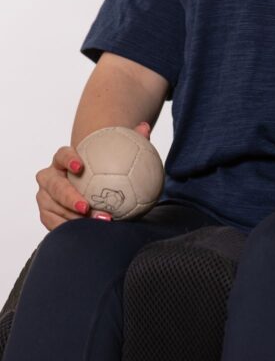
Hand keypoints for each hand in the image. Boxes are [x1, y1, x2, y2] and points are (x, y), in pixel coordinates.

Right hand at [35, 121, 151, 229]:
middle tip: (87, 207)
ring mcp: (45, 197)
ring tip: (98, 222)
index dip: (68, 159)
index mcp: (62, 160)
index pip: (62, 155)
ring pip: (54, 208)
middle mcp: (49, 177)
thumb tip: (144, 128)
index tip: (80, 167)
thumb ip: (129, 141)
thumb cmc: (100, 166)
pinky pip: (56, 224)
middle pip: (54, 186)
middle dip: (68, 197)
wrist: (85, 183)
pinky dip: (71, 228)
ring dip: (73, 218)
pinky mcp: (47, 214)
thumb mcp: (112, 155)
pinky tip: (91, 233)